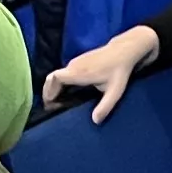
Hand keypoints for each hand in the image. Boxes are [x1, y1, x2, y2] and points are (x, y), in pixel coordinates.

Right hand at [44, 24, 160, 120]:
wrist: (123, 51)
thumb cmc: (119, 70)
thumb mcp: (115, 91)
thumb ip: (105, 107)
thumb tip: (95, 121)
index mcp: (78, 73)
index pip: (55, 78)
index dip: (48, 90)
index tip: (49, 103)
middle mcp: (73, 65)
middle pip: (52, 78)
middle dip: (48, 92)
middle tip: (51, 106)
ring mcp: (75, 62)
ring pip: (58, 75)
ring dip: (54, 88)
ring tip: (56, 102)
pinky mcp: (78, 61)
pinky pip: (64, 73)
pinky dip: (60, 83)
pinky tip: (66, 93)